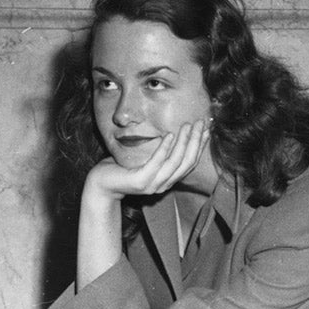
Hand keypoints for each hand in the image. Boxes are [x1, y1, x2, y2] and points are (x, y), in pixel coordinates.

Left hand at [85, 119, 210, 201]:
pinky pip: (156, 163)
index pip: (190, 162)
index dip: (200, 145)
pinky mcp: (141, 182)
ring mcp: (153, 185)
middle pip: (187, 162)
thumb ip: (161, 151)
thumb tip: (174, 133)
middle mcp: (164, 185)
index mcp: (168, 179)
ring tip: (187, 125)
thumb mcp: (146, 158)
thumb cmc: (122, 168)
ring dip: (183, 142)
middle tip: (200, 123)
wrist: (101, 183)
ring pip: (175, 162)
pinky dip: (164, 148)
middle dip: (196, 141)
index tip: (206, 128)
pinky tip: (169, 134)